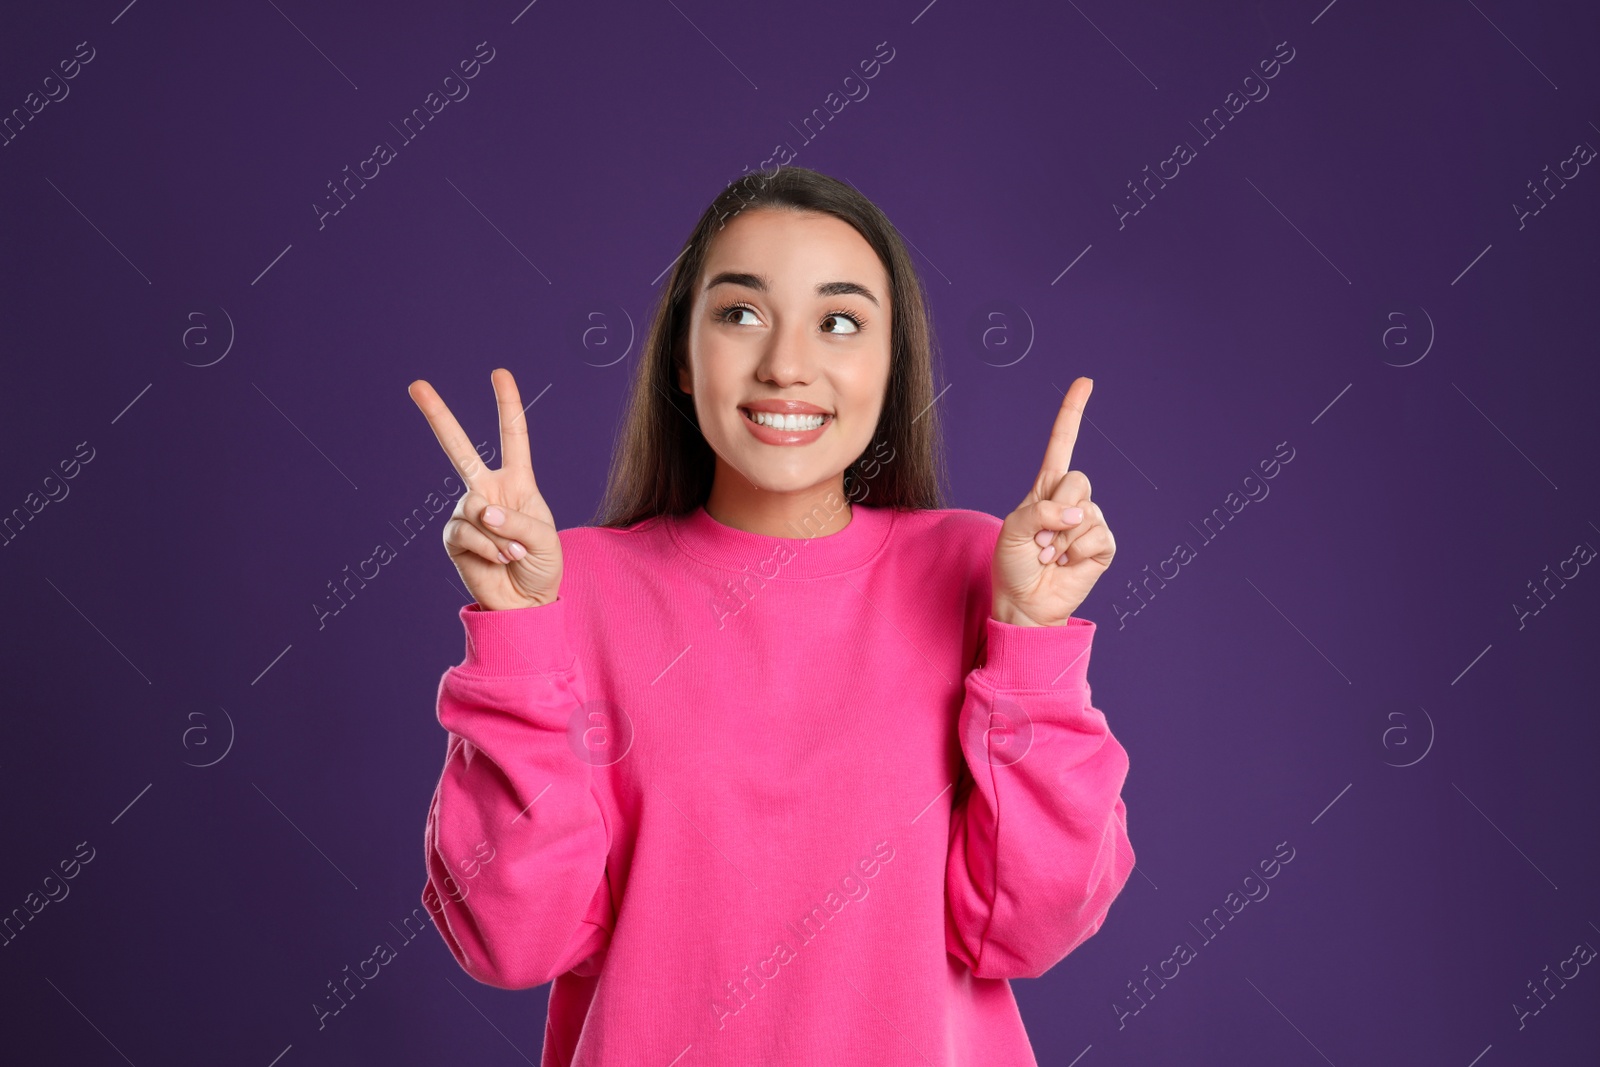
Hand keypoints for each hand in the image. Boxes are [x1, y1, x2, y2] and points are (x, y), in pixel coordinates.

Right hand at [408, 369, 561, 610]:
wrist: (526, 604)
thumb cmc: (541, 565)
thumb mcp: (545, 538)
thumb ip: (517, 520)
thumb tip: (481, 511)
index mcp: (516, 482)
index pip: (512, 436)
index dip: (507, 404)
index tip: (499, 373)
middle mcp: (487, 491)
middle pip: (459, 448)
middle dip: (437, 415)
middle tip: (416, 385)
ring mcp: (467, 513)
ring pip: (475, 509)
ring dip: (501, 537)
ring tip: (513, 554)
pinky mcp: (454, 539)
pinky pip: (466, 534)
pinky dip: (488, 550)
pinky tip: (499, 562)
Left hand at [990, 377, 1115, 626]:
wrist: (1025, 602)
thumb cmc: (1013, 564)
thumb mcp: (1012, 530)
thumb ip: (1039, 513)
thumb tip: (1077, 515)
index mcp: (1045, 488)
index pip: (1062, 443)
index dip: (1072, 412)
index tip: (1086, 382)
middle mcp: (1070, 500)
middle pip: (1077, 480)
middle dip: (1054, 510)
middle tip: (1040, 540)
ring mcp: (1090, 522)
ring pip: (1086, 510)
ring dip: (1061, 540)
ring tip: (1050, 555)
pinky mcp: (1102, 545)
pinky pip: (1097, 535)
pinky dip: (1076, 553)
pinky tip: (1067, 565)